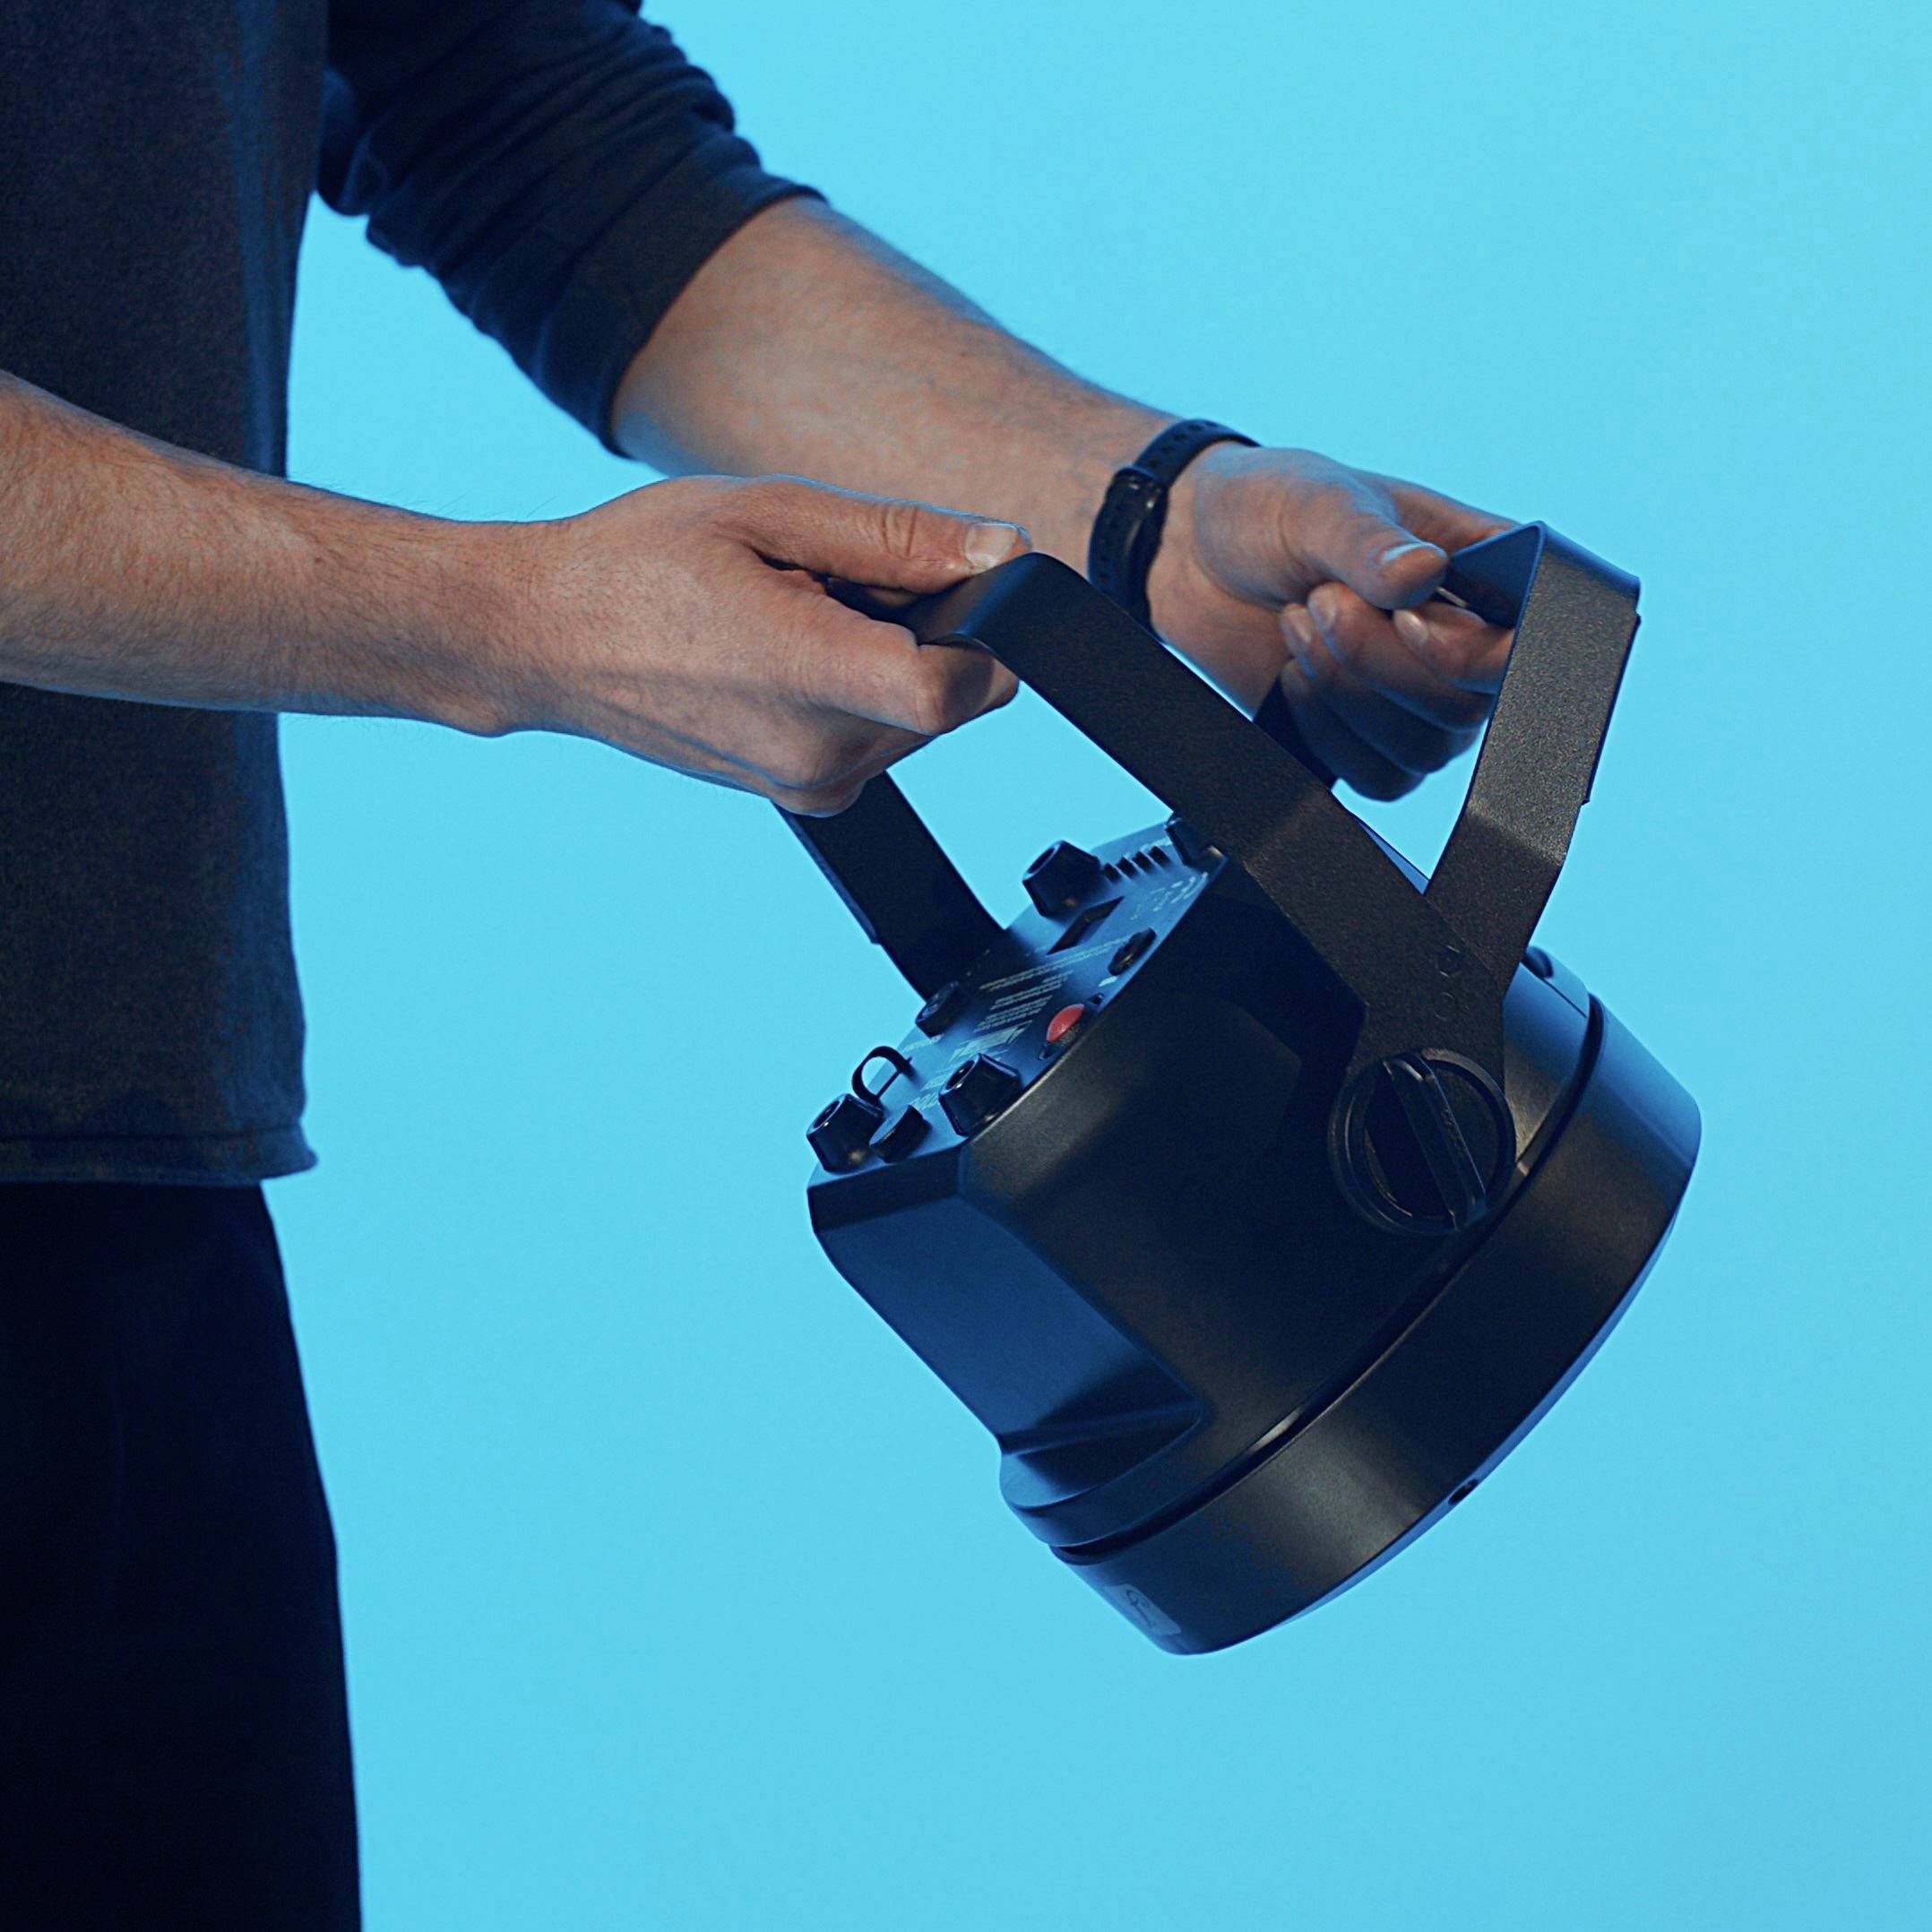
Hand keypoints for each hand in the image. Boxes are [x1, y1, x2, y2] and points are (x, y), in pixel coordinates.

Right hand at [469, 475, 1026, 813]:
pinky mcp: (800, 799)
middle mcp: (818, 756)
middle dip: (931, 632)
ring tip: (802, 613)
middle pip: (953, 702)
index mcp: (810, 679)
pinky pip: (877, 745)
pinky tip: (791, 653)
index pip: (963, 689)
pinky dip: (859, 695)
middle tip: (841, 581)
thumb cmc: (638, 563)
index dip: (985, 634)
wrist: (545, 639)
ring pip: (920, 724)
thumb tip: (1001, 550)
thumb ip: (899, 536)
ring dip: (892, 663)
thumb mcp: (771, 511)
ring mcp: (807, 789)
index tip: (951, 585)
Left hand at [1146, 445, 1514, 798]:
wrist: (1190, 555)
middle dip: (1378, 663)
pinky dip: (1328, 734)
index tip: (1404, 618)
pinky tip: (1294, 679)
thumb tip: (1424, 573)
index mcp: (1481, 570)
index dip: (1476, 652)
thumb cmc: (1267, 510)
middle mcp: (1464, 643)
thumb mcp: (1318, 503)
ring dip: (1346, 693)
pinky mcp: (1369, 740)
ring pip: (1423, 750)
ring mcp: (1418, 698)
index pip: (1530, 641)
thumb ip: (1369, 541)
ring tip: (1300, 623)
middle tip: (1321, 601)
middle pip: (1469, 707)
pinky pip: (1379, 779)